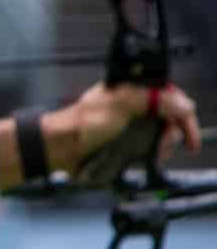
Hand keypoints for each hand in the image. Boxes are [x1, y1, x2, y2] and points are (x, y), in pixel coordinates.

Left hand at [53, 81, 200, 173]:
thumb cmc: (81, 124)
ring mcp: (130, 124)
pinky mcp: (125, 141)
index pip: (170, 96)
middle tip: (170, 146)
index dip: (183, 113)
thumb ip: (153, 100)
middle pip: (169, 116)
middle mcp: (134, 105)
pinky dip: (153, 153)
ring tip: (157, 154)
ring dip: (164, 144)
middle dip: (173, 132)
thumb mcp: (121, 106)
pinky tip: (151, 158)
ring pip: (161, 133)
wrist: (60, 148)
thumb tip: (183, 104)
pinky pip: (149, 146)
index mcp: (133, 89)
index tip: (189, 131)